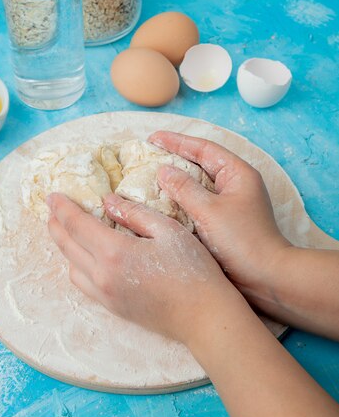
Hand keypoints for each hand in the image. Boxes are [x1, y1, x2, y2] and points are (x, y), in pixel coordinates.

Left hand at [47, 192, 241, 347]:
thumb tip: (108, 202)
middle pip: (67, 246)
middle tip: (51, 209)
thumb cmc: (193, 270)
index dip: (62, 208)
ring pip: (71, 267)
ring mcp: (106, 295)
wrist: (203, 317)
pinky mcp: (113, 308)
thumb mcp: (169, 230)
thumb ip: (135, 213)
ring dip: (64, 247)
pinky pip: (83, 284)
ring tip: (65, 231)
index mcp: (115, 252)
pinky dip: (75, 266)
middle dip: (56, 225)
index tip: (52, 196)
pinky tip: (83, 258)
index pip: (77, 225)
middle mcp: (103, 275)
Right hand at [149, 131, 290, 303]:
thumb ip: (184, 189)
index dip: (177, 142)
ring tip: (152, 175)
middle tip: (149, 154)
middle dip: (175, 157)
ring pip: (199, 184)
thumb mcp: (208, 211)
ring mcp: (231, 204)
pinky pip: (199, 203)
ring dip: (177, 180)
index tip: (153, 139)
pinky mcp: (225, 222)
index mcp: (238, 174)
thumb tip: (163, 170)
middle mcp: (236, 185)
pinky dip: (181, 200)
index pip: (204, 148)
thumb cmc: (242, 241)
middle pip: (202, 163)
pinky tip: (163, 203)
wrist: (267, 277)